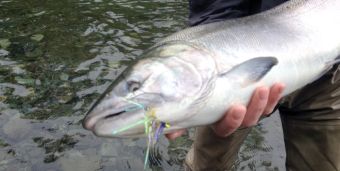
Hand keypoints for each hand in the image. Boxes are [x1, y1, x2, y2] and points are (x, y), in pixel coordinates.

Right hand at [165, 83, 284, 139]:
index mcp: (219, 125)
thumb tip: (169, 134)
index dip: (233, 120)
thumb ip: (180, 125)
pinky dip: (275, 96)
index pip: (227, 127)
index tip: (235, 107)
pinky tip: (278, 84)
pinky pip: (269, 105)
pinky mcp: (256, 106)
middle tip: (258, 89)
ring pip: (261, 112)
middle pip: (249, 119)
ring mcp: (247, 114)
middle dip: (255, 106)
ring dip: (267, 100)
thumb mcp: (190, 117)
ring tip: (271, 85)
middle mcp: (235, 121)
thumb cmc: (201, 109)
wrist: (215, 105)